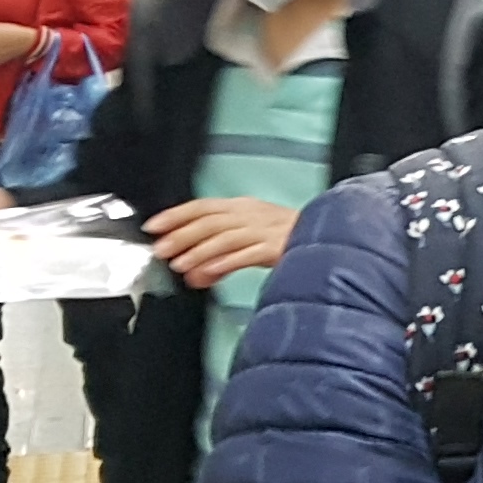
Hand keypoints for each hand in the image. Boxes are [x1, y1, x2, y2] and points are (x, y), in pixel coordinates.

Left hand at [149, 196, 298, 289]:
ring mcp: (265, 230)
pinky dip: (226, 262)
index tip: (154, 226)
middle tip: (161, 249)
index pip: (203, 206)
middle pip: (210, 221)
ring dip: (199, 250)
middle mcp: (252, 215)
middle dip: (182, 235)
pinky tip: (210, 271)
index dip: (176, 215)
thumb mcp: (251, 242)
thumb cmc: (288, 240)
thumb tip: (194, 275)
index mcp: (243, 207)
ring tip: (180, 264)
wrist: (329, 238)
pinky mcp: (277, 247)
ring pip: (225, 237)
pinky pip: (247, 253)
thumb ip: (220, 259)